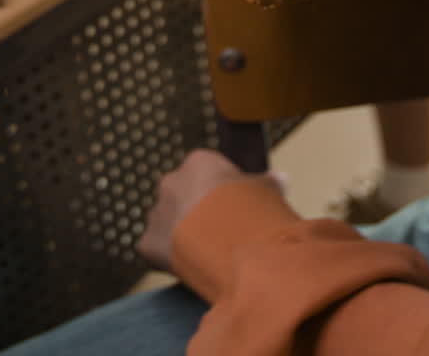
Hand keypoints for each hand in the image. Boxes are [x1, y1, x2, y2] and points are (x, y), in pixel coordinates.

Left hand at [137, 150, 284, 272]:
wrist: (230, 242)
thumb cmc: (251, 210)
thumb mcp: (266, 190)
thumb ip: (267, 182)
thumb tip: (281, 178)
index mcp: (198, 162)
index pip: (205, 173)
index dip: (220, 193)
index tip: (232, 210)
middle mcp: (171, 182)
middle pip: (182, 196)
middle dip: (195, 212)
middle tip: (217, 233)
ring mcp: (156, 212)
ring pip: (166, 222)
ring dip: (180, 234)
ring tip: (206, 252)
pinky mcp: (147, 242)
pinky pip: (156, 249)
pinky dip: (169, 258)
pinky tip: (191, 265)